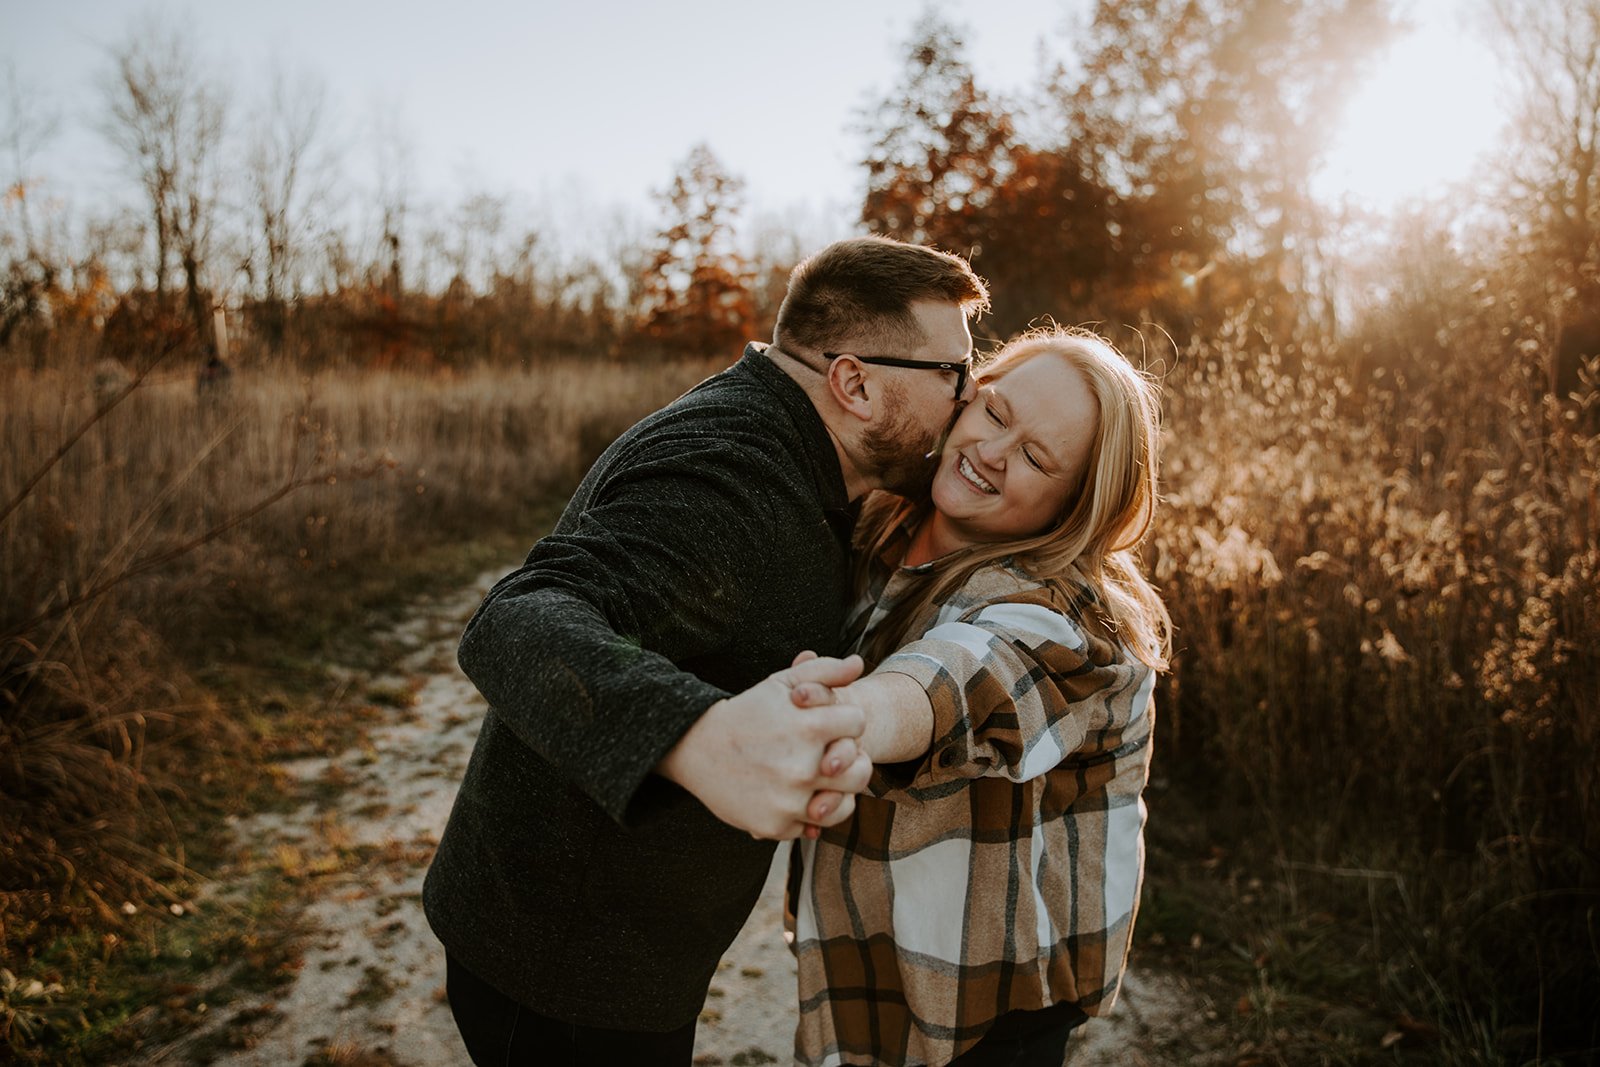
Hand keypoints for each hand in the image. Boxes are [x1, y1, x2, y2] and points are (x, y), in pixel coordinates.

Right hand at [657, 655, 870, 839]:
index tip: (831, 724)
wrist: (697, 747)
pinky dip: (809, 813)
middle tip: (831, 756)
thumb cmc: (747, 711)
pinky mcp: (776, 825)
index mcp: (810, 727)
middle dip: (850, 761)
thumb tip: (858, 663)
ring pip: (843, 805)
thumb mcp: (782, 682)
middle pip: (860, 772)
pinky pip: (814, 826)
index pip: (859, 724)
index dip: (847, 721)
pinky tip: (795, 795)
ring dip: (836, 792)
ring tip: (820, 779)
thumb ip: (824, 670)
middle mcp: (803, 767)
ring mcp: (790, 800)